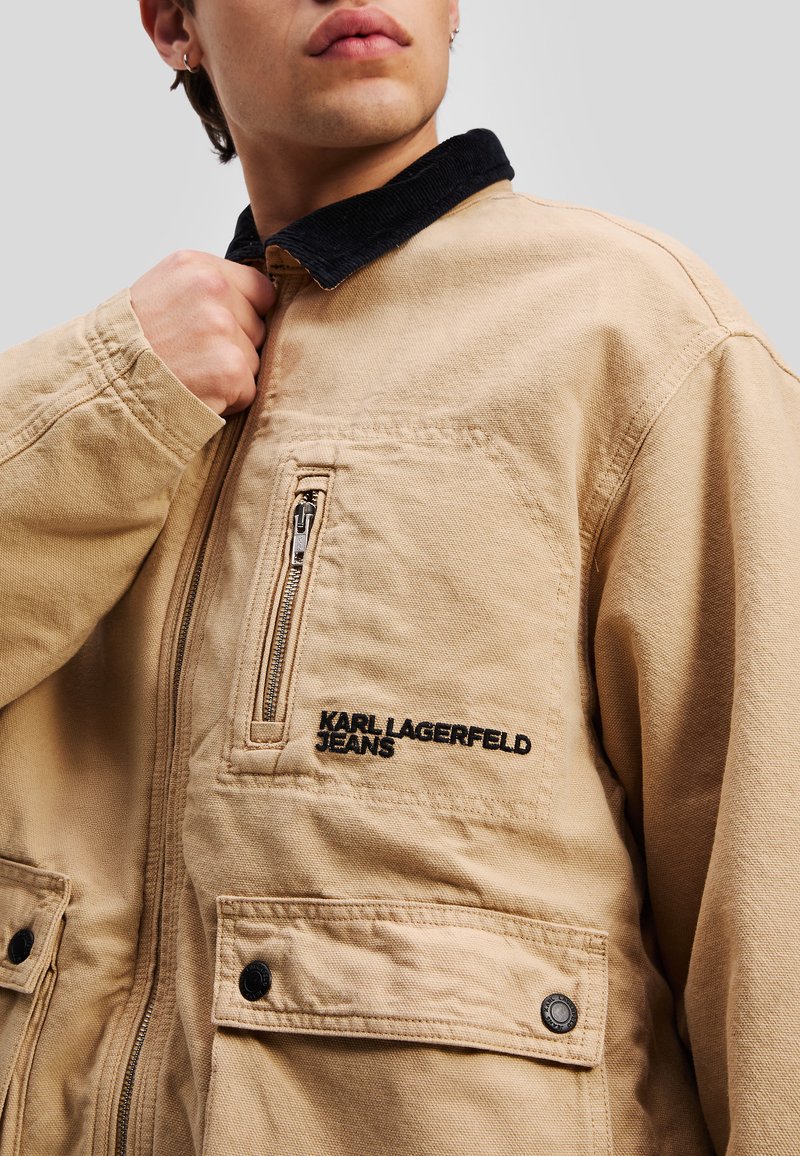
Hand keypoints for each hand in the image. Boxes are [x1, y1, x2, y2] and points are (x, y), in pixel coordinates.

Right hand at [130, 250, 275, 416]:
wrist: (102, 386)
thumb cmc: (130, 347)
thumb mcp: (163, 293)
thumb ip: (206, 291)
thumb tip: (257, 302)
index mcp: (195, 266)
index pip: (260, 290)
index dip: (244, 317)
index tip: (215, 332)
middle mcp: (210, 288)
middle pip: (258, 328)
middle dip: (235, 347)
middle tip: (191, 356)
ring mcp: (221, 327)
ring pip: (255, 361)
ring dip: (229, 375)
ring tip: (189, 373)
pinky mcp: (229, 367)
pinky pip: (249, 390)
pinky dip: (227, 401)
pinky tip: (195, 391)